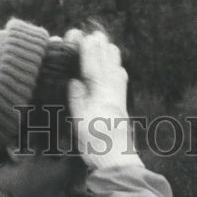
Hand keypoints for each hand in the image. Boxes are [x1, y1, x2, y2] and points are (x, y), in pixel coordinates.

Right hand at [64, 29, 141, 169]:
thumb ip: (77, 99)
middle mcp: (113, 95)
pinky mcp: (122, 109)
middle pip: (108, 64)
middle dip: (101, 48)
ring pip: (117, 72)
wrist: (118, 164)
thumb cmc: (97, 146)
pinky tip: (117, 70)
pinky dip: (117, 71)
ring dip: (111, 57)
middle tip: (95, 33)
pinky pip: (121, 84)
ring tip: (106, 45)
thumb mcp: (81, 122)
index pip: (93, 67)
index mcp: (100, 96)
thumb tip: (74, 80)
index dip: (89, 50)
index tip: (85, 35)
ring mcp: (119, 101)